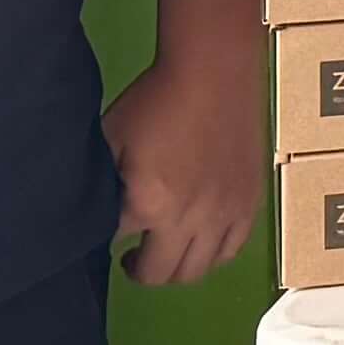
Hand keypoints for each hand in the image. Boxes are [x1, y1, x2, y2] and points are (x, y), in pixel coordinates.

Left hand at [106, 49, 267, 290]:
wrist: (212, 71)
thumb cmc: (155, 100)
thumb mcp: (112, 139)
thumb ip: (102, 182)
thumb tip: (95, 210)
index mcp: (148, 204)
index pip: (117, 243)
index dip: (106, 239)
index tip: (104, 232)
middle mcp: (188, 220)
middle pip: (160, 273)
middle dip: (140, 268)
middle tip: (133, 253)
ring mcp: (224, 215)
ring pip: (197, 271)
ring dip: (176, 266)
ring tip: (167, 247)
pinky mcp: (248, 203)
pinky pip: (230, 250)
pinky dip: (211, 253)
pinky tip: (201, 236)